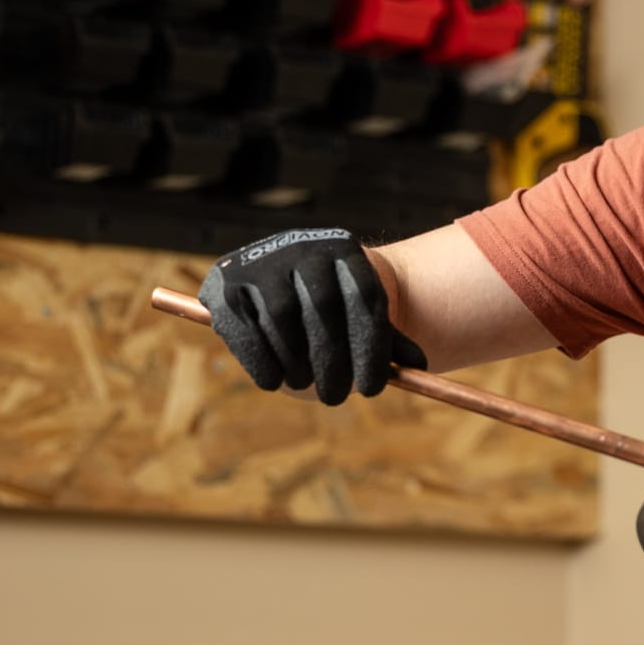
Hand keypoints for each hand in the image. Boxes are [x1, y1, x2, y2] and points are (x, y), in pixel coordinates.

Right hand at [198, 227, 425, 405]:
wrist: (282, 273)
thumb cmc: (333, 304)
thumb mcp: (360, 314)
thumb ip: (387, 340)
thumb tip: (418, 368)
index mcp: (344, 250)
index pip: (365, 298)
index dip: (371, 348)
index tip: (374, 390)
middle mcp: (303, 247)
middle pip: (324, 307)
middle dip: (332, 360)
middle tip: (337, 397)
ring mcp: (261, 262)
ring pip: (282, 318)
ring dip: (296, 362)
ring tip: (305, 384)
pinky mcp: (225, 284)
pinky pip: (244, 329)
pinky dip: (261, 361)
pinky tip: (275, 381)